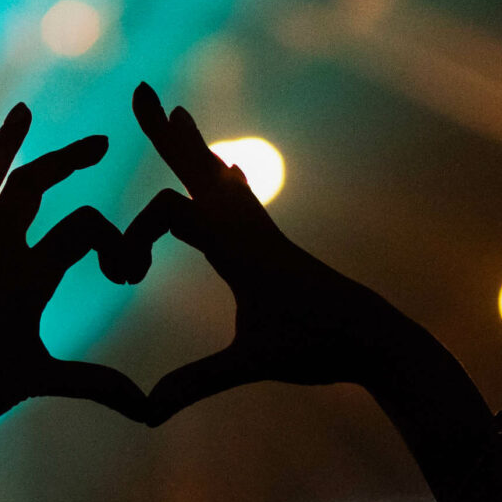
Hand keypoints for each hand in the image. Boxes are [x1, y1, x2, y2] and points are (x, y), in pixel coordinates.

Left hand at [0, 103, 148, 459]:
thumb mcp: (43, 379)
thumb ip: (98, 384)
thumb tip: (149, 411)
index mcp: (31, 276)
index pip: (85, 230)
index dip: (115, 243)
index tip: (126, 274)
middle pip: (36, 187)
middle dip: (70, 160)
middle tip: (100, 146)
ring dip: (5, 147)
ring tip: (24, 114)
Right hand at [112, 83, 410, 420]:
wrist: (378, 339)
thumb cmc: (316, 349)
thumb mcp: (251, 366)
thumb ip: (197, 382)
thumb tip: (145, 411)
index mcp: (237, 248)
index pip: (169, 214)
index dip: (133, 237)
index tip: (123, 278)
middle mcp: (249, 230)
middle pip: (197, 169)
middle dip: (166, 134)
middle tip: (141, 90)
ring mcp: (265, 235)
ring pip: (219, 179)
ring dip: (193, 146)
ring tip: (178, 110)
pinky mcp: (277, 249)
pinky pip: (244, 204)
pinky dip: (227, 184)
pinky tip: (231, 174)